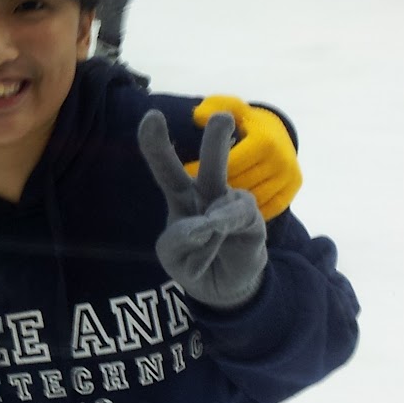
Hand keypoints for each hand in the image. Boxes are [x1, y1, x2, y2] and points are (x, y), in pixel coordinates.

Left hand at [138, 110, 266, 310]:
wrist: (223, 287)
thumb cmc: (193, 262)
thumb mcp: (172, 256)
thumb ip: (178, 239)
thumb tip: (206, 222)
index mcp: (181, 197)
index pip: (167, 168)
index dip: (156, 144)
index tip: (151, 116)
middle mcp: (207, 194)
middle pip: (210, 164)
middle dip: (217, 140)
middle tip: (224, 116)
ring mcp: (232, 205)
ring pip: (230, 194)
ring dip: (220, 212)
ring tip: (211, 228)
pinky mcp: (252, 219)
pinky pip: (239, 219)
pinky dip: (224, 231)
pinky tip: (219, 239)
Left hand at [183, 96, 300, 220]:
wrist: (279, 132)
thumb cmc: (245, 121)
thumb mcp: (231, 108)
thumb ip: (213, 107)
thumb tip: (198, 117)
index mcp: (264, 141)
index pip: (230, 165)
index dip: (205, 170)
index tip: (186, 174)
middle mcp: (280, 160)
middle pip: (240, 184)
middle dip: (217, 189)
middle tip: (196, 192)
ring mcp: (288, 177)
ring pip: (252, 200)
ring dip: (231, 202)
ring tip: (212, 200)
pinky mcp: (292, 191)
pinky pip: (267, 208)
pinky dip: (249, 209)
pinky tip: (232, 205)